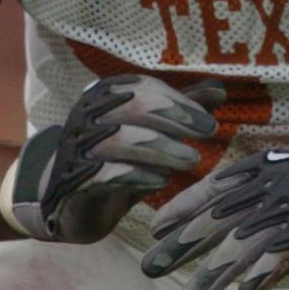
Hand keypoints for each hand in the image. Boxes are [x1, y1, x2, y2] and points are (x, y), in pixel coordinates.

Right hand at [7, 74, 223, 242]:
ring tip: (192, 160)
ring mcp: (76, 147)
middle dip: (175, 117)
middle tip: (208, 134)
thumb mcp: (149, 133)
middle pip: (132, 105)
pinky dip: (137, 175)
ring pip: (120, 139)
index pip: (142, 86)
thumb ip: (179, 111)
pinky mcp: (73, 180)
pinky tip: (161, 182)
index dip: (179, 100)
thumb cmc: (116, 162)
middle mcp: (86, 115)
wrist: (68, 203)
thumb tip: (219, 89)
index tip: (208, 120)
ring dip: (162, 148)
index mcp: (103, 96)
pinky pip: (105, 173)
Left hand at [143, 143, 288, 289]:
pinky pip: (277, 264)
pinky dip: (256, 286)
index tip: (157, 228)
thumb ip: (264, 196)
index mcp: (268, 167)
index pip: (214, 187)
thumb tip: (227, 218)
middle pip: (219, 219)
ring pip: (241, 248)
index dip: (183, 208)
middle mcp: (276, 184)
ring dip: (211, 278)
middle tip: (150, 268)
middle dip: (182, 246)